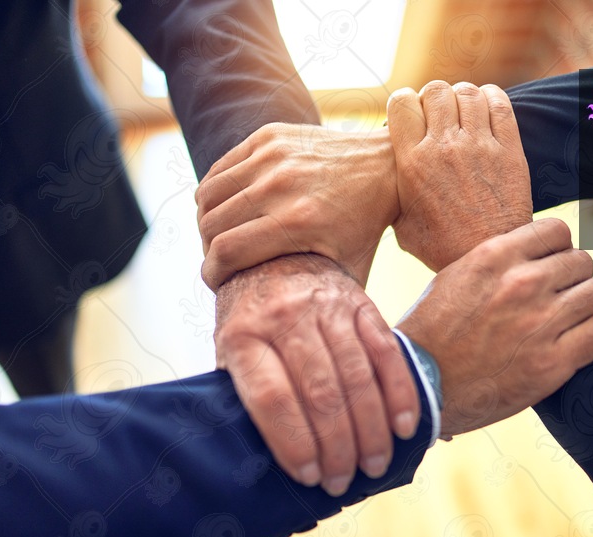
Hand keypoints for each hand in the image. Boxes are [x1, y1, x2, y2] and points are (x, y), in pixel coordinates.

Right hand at [197, 123, 398, 288]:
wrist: (384, 166)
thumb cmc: (364, 228)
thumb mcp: (348, 269)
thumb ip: (322, 301)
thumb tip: (298, 343)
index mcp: (299, 222)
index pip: (226, 251)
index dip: (212, 272)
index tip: (215, 282)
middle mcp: (281, 185)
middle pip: (212, 224)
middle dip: (208, 249)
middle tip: (220, 260)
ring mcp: (272, 157)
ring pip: (208, 195)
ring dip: (207, 220)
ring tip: (221, 235)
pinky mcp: (268, 137)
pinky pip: (220, 170)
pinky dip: (215, 193)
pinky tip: (228, 209)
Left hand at [214, 254, 419, 495]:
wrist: (277, 253)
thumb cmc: (249, 318)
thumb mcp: (229, 350)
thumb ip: (247, 394)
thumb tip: (267, 461)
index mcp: (243, 335)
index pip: (272, 397)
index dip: (293, 442)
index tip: (308, 476)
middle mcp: (284, 317)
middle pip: (320, 393)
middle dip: (336, 447)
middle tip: (343, 481)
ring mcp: (326, 307)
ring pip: (356, 378)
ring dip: (370, 430)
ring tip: (374, 465)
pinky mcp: (361, 303)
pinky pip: (386, 353)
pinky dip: (399, 394)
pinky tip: (404, 427)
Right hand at [388, 81, 532, 270]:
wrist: (488, 257)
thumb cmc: (442, 246)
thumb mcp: (402, 223)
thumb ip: (394, 190)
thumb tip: (385, 176)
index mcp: (412, 162)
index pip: (401, 102)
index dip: (405, 103)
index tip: (411, 116)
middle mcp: (444, 147)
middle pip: (435, 90)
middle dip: (434, 98)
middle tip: (439, 116)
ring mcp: (479, 145)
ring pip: (467, 92)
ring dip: (462, 98)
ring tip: (463, 114)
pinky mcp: (509, 150)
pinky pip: (500, 104)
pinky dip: (491, 98)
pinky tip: (486, 111)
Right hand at [397, 218, 592, 436]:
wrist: (420, 387)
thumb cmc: (429, 335)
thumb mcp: (453, 280)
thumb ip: (494, 264)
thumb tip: (527, 256)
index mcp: (494, 258)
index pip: (556, 231)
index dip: (561, 247)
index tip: (558, 262)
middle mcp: (522, 284)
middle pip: (581, 262)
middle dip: (578, 277)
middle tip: (572, 293)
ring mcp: (541, 323)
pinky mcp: (554, 363)